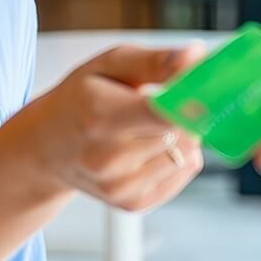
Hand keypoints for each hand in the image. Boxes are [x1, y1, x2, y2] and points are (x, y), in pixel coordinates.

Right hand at [19, 45, 204, 211]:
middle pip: (184, 133)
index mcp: (99, 115)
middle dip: (188, 112)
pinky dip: (178, 156)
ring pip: (189, 153)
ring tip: (150, 125)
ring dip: (183, 134)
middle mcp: (107, 158)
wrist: (47, 148)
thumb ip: (155, 60)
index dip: (194, 100)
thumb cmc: (80, 99)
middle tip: (169, 100)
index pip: (164, 113)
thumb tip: (196, 56)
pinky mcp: (132, 204)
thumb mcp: (109, 64)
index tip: (212, 88)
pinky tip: (149, 147)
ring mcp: (119, 187)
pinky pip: (184, 172)